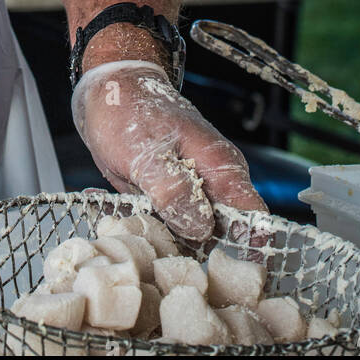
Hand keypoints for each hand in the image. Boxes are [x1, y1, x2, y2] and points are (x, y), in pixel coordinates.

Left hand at [73, 61, 267, 240]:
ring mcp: (188, 188)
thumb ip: (174, 191)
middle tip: (155, 247)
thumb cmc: (128, 109)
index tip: (221, 273)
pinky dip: (142, 221)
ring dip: (159, 236)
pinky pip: (163, 220)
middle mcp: (210, 181)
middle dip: (191, 251)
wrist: (107, 86)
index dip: (247, 250)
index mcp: (219, 166)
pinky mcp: (166, 193)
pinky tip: (114, 208)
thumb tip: (202, 228)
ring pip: (189, 232)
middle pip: (219, 234)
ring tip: (127, 219)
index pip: (252, 218)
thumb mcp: (146, 153)